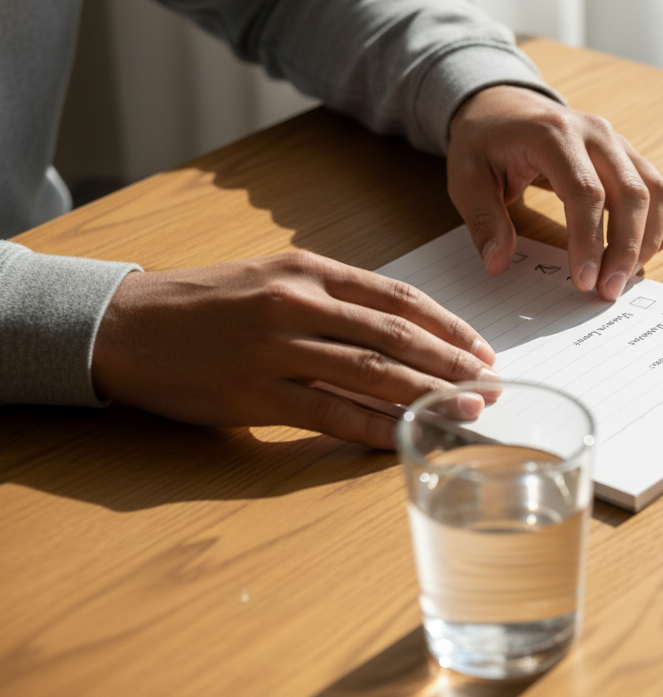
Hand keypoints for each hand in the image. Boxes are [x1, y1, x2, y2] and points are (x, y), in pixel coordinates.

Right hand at [90, 252, 497, 448]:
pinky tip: (409, 437)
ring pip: (371, 375)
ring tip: (468, 412)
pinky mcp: (254, 395)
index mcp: (307, 270)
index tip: (482, 349)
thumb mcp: (273, 277)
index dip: (449, 326)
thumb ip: (333, 296)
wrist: (126, 326)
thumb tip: (402, 329)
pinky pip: (330, 415)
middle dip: (453, 365)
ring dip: (428, 397)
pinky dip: (375, 428)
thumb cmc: (207, 303)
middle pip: (395, 337)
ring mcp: (276, 350)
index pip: (398, 298)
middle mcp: (297, 304)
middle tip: (491, 385)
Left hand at [446, 85, 662, 300]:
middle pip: (631, 193)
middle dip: (625, 249)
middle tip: (608, 292)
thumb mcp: (466, 177)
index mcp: (554, 134)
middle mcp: (596, 133)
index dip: (589, 240)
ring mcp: (619, 142)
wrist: (505, 106)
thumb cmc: (486, 143)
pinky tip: (638, 255)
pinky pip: (661, 191)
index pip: (585, 191)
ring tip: (624, 278)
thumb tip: (498, 263)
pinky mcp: (630, 156)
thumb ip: (482, 219)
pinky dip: (658, 226)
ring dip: (646, 241)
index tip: (583, 280)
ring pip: (655, 193)